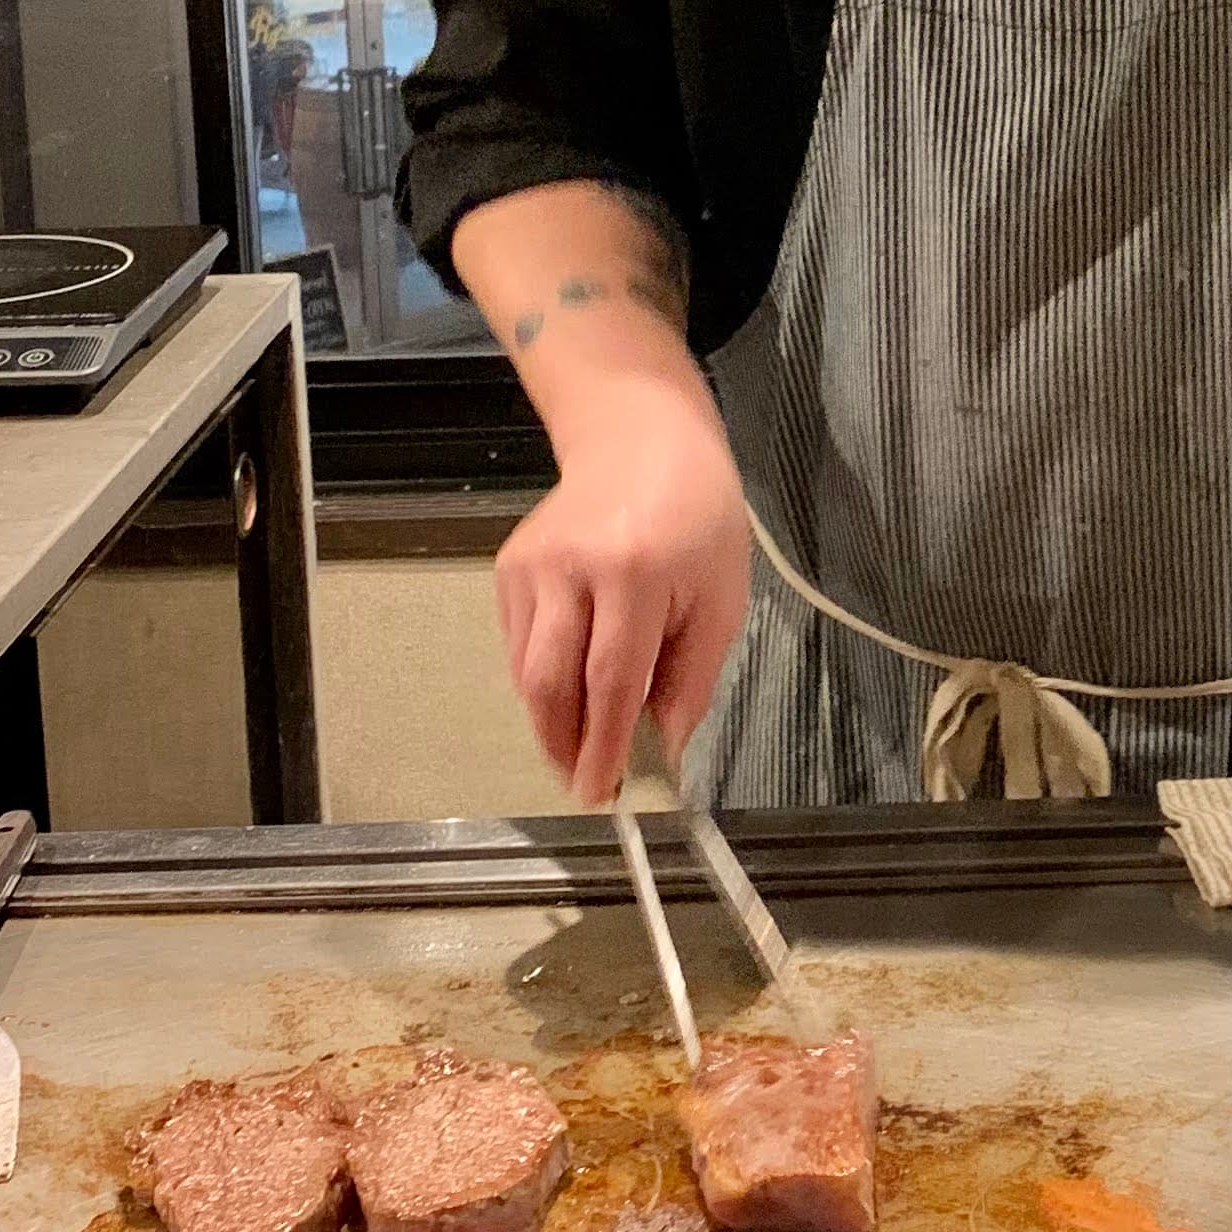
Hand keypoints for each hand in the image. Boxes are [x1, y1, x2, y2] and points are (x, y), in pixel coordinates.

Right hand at [495, 356, 751, 804]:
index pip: (610, 680)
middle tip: (585, 783)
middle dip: (563, 745)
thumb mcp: (722, 596)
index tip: (602, 794)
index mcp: (635, 573)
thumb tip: (663, 746)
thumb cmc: (698, 517)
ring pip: (525, 669)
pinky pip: (518, 643)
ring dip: (550, 720)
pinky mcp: (509, 565)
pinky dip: (542, 677)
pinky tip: (571, 684)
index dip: (604, 745)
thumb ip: (692, 675)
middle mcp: (571, 569)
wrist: (639, 437)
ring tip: (580, 746)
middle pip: (549, 681)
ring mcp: (531, 565)